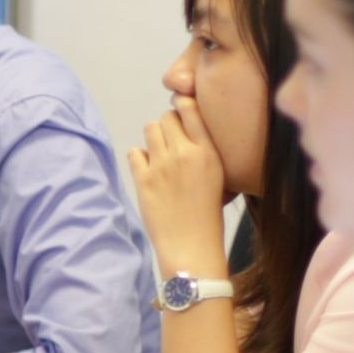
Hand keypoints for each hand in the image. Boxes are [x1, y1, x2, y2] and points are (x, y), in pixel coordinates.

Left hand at [128, 99, 230, 277]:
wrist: (192, 246)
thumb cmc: (209, 214)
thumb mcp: (219, 176)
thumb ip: (204, 151)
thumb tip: (189, 131)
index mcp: (207, 152)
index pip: (189, 108)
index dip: (182, 106)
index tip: (180, 113)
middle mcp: (184, 153)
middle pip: (167, 117)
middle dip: (168, 126)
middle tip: (172, 142)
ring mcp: (161, 166)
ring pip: (150, 128)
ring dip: (154, 138)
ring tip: (160, 155)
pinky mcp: (143, 180)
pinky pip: (134, 152)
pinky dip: (139, 158)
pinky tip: (148, 170)